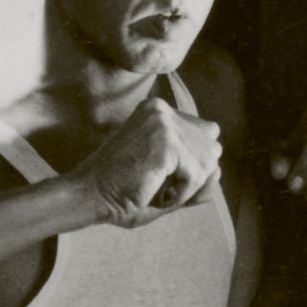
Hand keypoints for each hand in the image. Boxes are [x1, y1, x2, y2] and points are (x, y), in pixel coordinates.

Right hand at [79, 98, 220, 226]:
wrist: (87, 196)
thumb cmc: (121, 191)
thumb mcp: (164, 180)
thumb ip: (196, 176)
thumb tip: (218, 171)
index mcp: (159, 110)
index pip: (208, 133)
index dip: (194, 162)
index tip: (162, 176)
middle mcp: (162, 109)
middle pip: (212, 148)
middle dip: (193, 176)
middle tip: (158, 185)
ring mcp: (163, 123)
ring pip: (207, 163)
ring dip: (187, 188)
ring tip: (156, 189)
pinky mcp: (164, 143)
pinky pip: (197, 176)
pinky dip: (181, 194)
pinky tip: (156, 193)